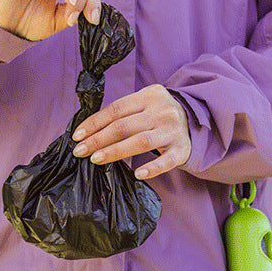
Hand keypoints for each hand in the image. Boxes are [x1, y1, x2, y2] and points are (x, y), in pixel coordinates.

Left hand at [71, 84, 191, 179]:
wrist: (194, 120)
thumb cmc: (157, 115)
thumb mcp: (143, 105)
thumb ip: (122, 114)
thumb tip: (88, 132)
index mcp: (149, 95)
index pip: (116, 109)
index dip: (94, 123)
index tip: (77, 136)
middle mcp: (162, 111)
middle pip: (124, 126)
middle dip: (98, 139)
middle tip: (80, 151)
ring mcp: (173, 130)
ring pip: (140, 142)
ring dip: (115, 151)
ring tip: (96, 159)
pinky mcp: (182, 149)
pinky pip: (166, 161)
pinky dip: (152, 168)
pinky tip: (137, 174)